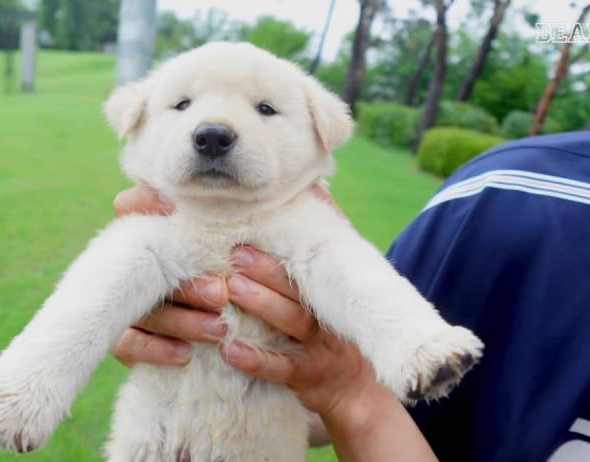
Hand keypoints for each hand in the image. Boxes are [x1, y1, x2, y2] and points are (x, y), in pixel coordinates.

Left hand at [110, 183, 436, 459]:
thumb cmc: (335, 329)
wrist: (360, 393)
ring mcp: (322, 346)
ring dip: (261, 304)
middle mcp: (331, 313)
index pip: (314, 258)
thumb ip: (324, 245)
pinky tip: (229, 349)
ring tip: (229, 288)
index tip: (261, 215)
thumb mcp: (338, 289)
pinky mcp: (308, 378)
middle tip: (236, 251)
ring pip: (291, 322)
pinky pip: (280, 369)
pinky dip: (256, 360)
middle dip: (268, 268)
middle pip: (300, 286)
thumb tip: (312, 188)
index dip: (291, 237)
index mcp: (334, 288)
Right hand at [111, 184, 227, 366]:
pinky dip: (156, 349)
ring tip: (218, 328)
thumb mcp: (232, 239)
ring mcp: (120, 300)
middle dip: (188, 284)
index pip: (129, 205)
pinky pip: (128, 343)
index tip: (176, 214)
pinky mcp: (122, 337)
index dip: (147, 204)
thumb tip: (216, 201)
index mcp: (146, 227)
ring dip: (181, 321)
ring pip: (141, 310)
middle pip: (145, 269)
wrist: (225, 325)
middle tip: (222, 294)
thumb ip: (223, 219)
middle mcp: (126, 261)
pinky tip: (185, 354)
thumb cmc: (229, 263)